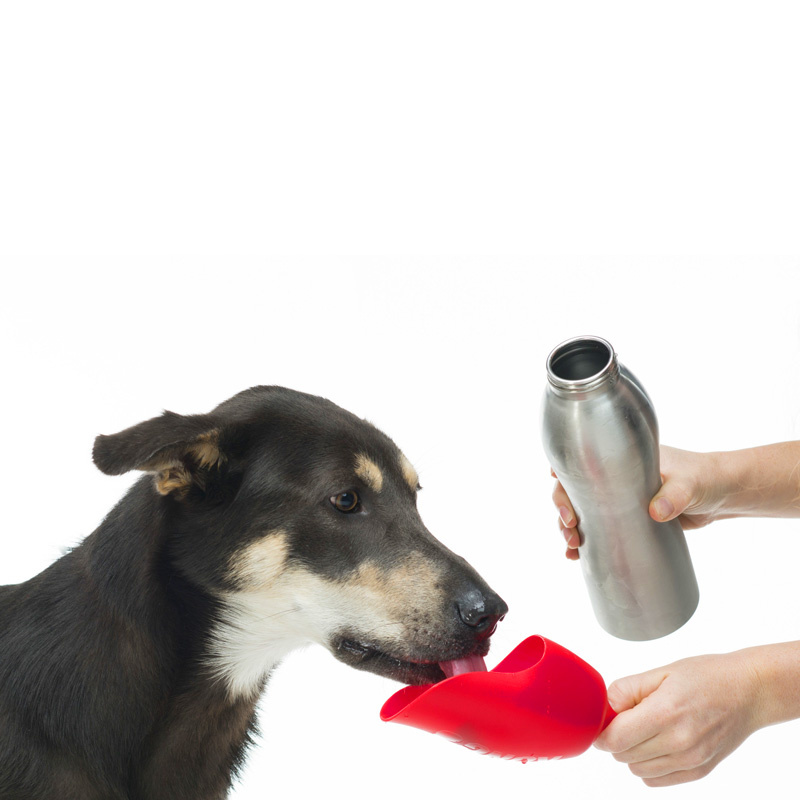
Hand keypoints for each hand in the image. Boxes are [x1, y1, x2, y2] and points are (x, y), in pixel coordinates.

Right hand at [552, 446, 728, 559]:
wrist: (724, 495)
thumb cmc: (706, 478)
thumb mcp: (690, 484)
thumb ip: (675, 495)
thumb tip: (656, 512)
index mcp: (623, 459)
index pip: (584, 459)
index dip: (563, 469)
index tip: (555, 481)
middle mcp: (615, 478)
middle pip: (576, 489)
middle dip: (564, 508)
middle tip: (570, 527)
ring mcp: (620, 500)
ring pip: (583, 512)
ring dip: (570, 528)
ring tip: (572, 548)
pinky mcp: (629, 520)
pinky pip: (600, 530)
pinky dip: (587, 543)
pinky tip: (577, 557)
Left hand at [594, 652, 763, 785]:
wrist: (748, 692)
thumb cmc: (706, 676)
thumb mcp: (661, 672)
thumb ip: (627, 689)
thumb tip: (606, 707)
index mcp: (665, 714)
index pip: (616, 740)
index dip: (602, 732)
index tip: (603, 721)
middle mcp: (679, 743)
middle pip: (624, 756)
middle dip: (617, 738)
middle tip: (628, 718)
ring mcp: (691, 761)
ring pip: (638, 771)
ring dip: (633, 753)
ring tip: (646, 729)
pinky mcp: (699, 772)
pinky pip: (657, 780)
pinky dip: (649, 766)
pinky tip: (657, 744)